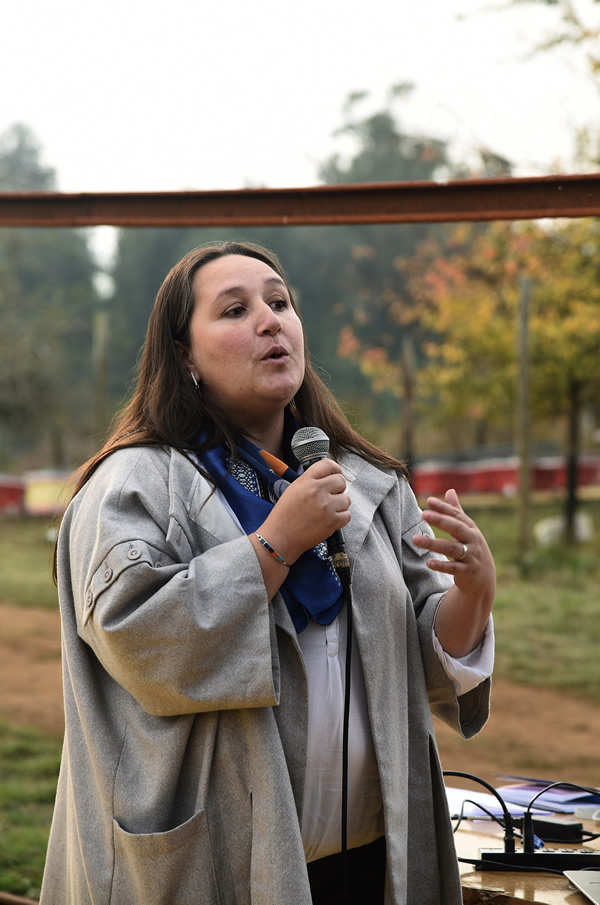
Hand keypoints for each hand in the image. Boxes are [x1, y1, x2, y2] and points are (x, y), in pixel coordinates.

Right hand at [260, 459, 350, 565]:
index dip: (335, 469)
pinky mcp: (332, 522)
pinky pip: (347, 515)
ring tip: (329, 510)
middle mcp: (317, 491)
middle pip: (341, 481)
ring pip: (346, 499)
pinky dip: (341, 518)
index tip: (336, 474)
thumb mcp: (293, 490)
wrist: (280, 538)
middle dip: (338, 489)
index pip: (327, 464)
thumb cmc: (284, 516)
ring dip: (340, 505)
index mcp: (305, 481)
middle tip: (331, 496)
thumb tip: (328, 477)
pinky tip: (330, 520)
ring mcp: (326, 506)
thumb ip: (310, 481)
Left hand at [412, 489, 495, 656]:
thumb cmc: (471, 549)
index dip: (443, 508)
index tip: (429, 500)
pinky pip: (453, 568)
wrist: (484, 579)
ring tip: (415, 539)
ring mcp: (471, 556)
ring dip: (433, 543)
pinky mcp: (467, 572)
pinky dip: (441, 565)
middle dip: (440, 520)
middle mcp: (473, 541)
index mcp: (470, 529)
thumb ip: (456, 512)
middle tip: (423, 514)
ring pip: (452, 548)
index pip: (456, 516)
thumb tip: (450, 490)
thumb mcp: (467, 530)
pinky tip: (428, 562)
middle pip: (456, 528)